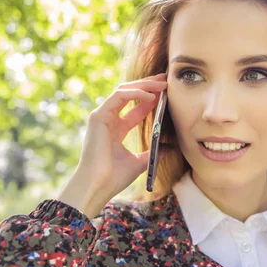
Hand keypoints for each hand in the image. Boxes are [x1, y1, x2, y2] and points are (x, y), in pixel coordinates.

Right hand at [61, 72, 166, 217]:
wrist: (98, 185)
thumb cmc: (114, 177)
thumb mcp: (139, 163)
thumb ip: (152, 153)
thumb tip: (169, 148)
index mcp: (116, 130)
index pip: (135, 109)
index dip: (151, 99)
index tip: (167, 93)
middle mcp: (108, 120)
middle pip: (130, 94)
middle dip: (148, 85)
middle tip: (166, 80)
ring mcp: (102, 116)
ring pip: (124, 90)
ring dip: (144, 85)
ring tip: (162, 83)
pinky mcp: (98, 116)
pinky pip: (119, 96)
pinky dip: (136, 93)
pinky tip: (151, 95)